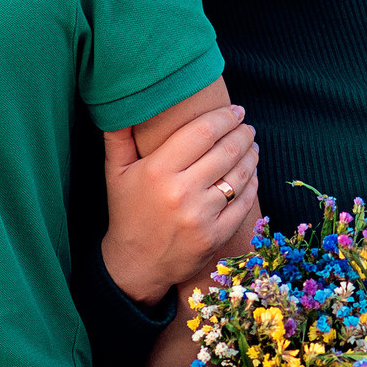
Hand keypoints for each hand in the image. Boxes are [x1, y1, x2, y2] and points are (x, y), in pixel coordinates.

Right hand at [101, 103, 258, 303]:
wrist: (135, 264)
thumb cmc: (127, 212)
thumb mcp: (115, 173)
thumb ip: (117, 136)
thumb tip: (120, 101)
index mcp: (157, 171)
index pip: (202, 132)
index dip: (224, 117)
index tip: (235, 110)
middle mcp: (181, 192)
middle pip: (226, 150)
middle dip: (242, 133)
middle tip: (246, 125)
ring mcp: (201, 216)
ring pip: (239, 174)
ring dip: (251, 155)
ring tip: (252, 144)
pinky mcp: (216, 235)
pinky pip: (245, 201)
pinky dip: (252, 183)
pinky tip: (251, 172)